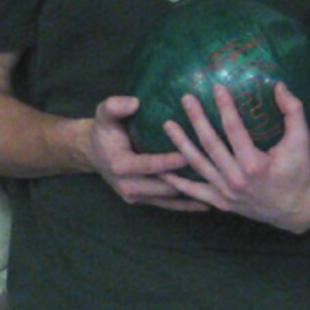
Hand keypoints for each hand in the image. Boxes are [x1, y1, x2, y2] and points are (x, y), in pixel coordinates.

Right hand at [85, 96, 204, 211]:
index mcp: (119, 165)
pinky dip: (187, 205)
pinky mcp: (143, 202)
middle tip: (210, 172)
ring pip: (168, 198)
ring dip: (191, 194)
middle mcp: (127, 187)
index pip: (147, 165)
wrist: (93, 153)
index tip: (188, 154)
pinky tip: (207, 203)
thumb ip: (114, 106)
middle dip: (186, 179)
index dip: (167, 162)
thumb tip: (134, 102)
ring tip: (216, 189)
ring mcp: (136, 197)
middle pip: (163, 186)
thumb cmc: (104, 130)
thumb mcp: (104, 114)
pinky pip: (168, 206)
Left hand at [162, 83, 309, 232]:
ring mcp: (226, 193)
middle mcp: (236, 179)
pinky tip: (162, 169)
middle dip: (196, 119)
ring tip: (167, 124)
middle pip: (210, 143)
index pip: (234, 129)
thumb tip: (278, 85)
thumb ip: (293, 112)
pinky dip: (177, 182)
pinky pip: (195, 191)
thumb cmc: (298, 172)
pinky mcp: (221, 202)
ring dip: (180, 144)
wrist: (296, 210)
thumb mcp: (301, 141)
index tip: (216, 87)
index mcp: (255, 164)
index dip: (224, 106)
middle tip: (186, 98)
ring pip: (198, 164)